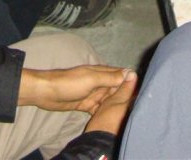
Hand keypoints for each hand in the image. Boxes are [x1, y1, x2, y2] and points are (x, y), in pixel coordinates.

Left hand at [18, 65, 132, 112]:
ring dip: (116, 104)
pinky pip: (100, 108)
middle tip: (138, 105)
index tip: (144, 90)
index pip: (121, 76)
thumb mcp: (91, 79)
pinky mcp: (87, 104)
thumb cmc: (69, 83)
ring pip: (109, 99)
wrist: (46, 92)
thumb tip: (131, 73)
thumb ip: (110, 77)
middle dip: (126, 95)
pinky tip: (113, 118)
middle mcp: (100, 82)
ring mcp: (93, 94)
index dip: (132, 82)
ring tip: (129, 113)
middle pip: (117, 89)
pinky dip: (106, 111)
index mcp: (102, 73)